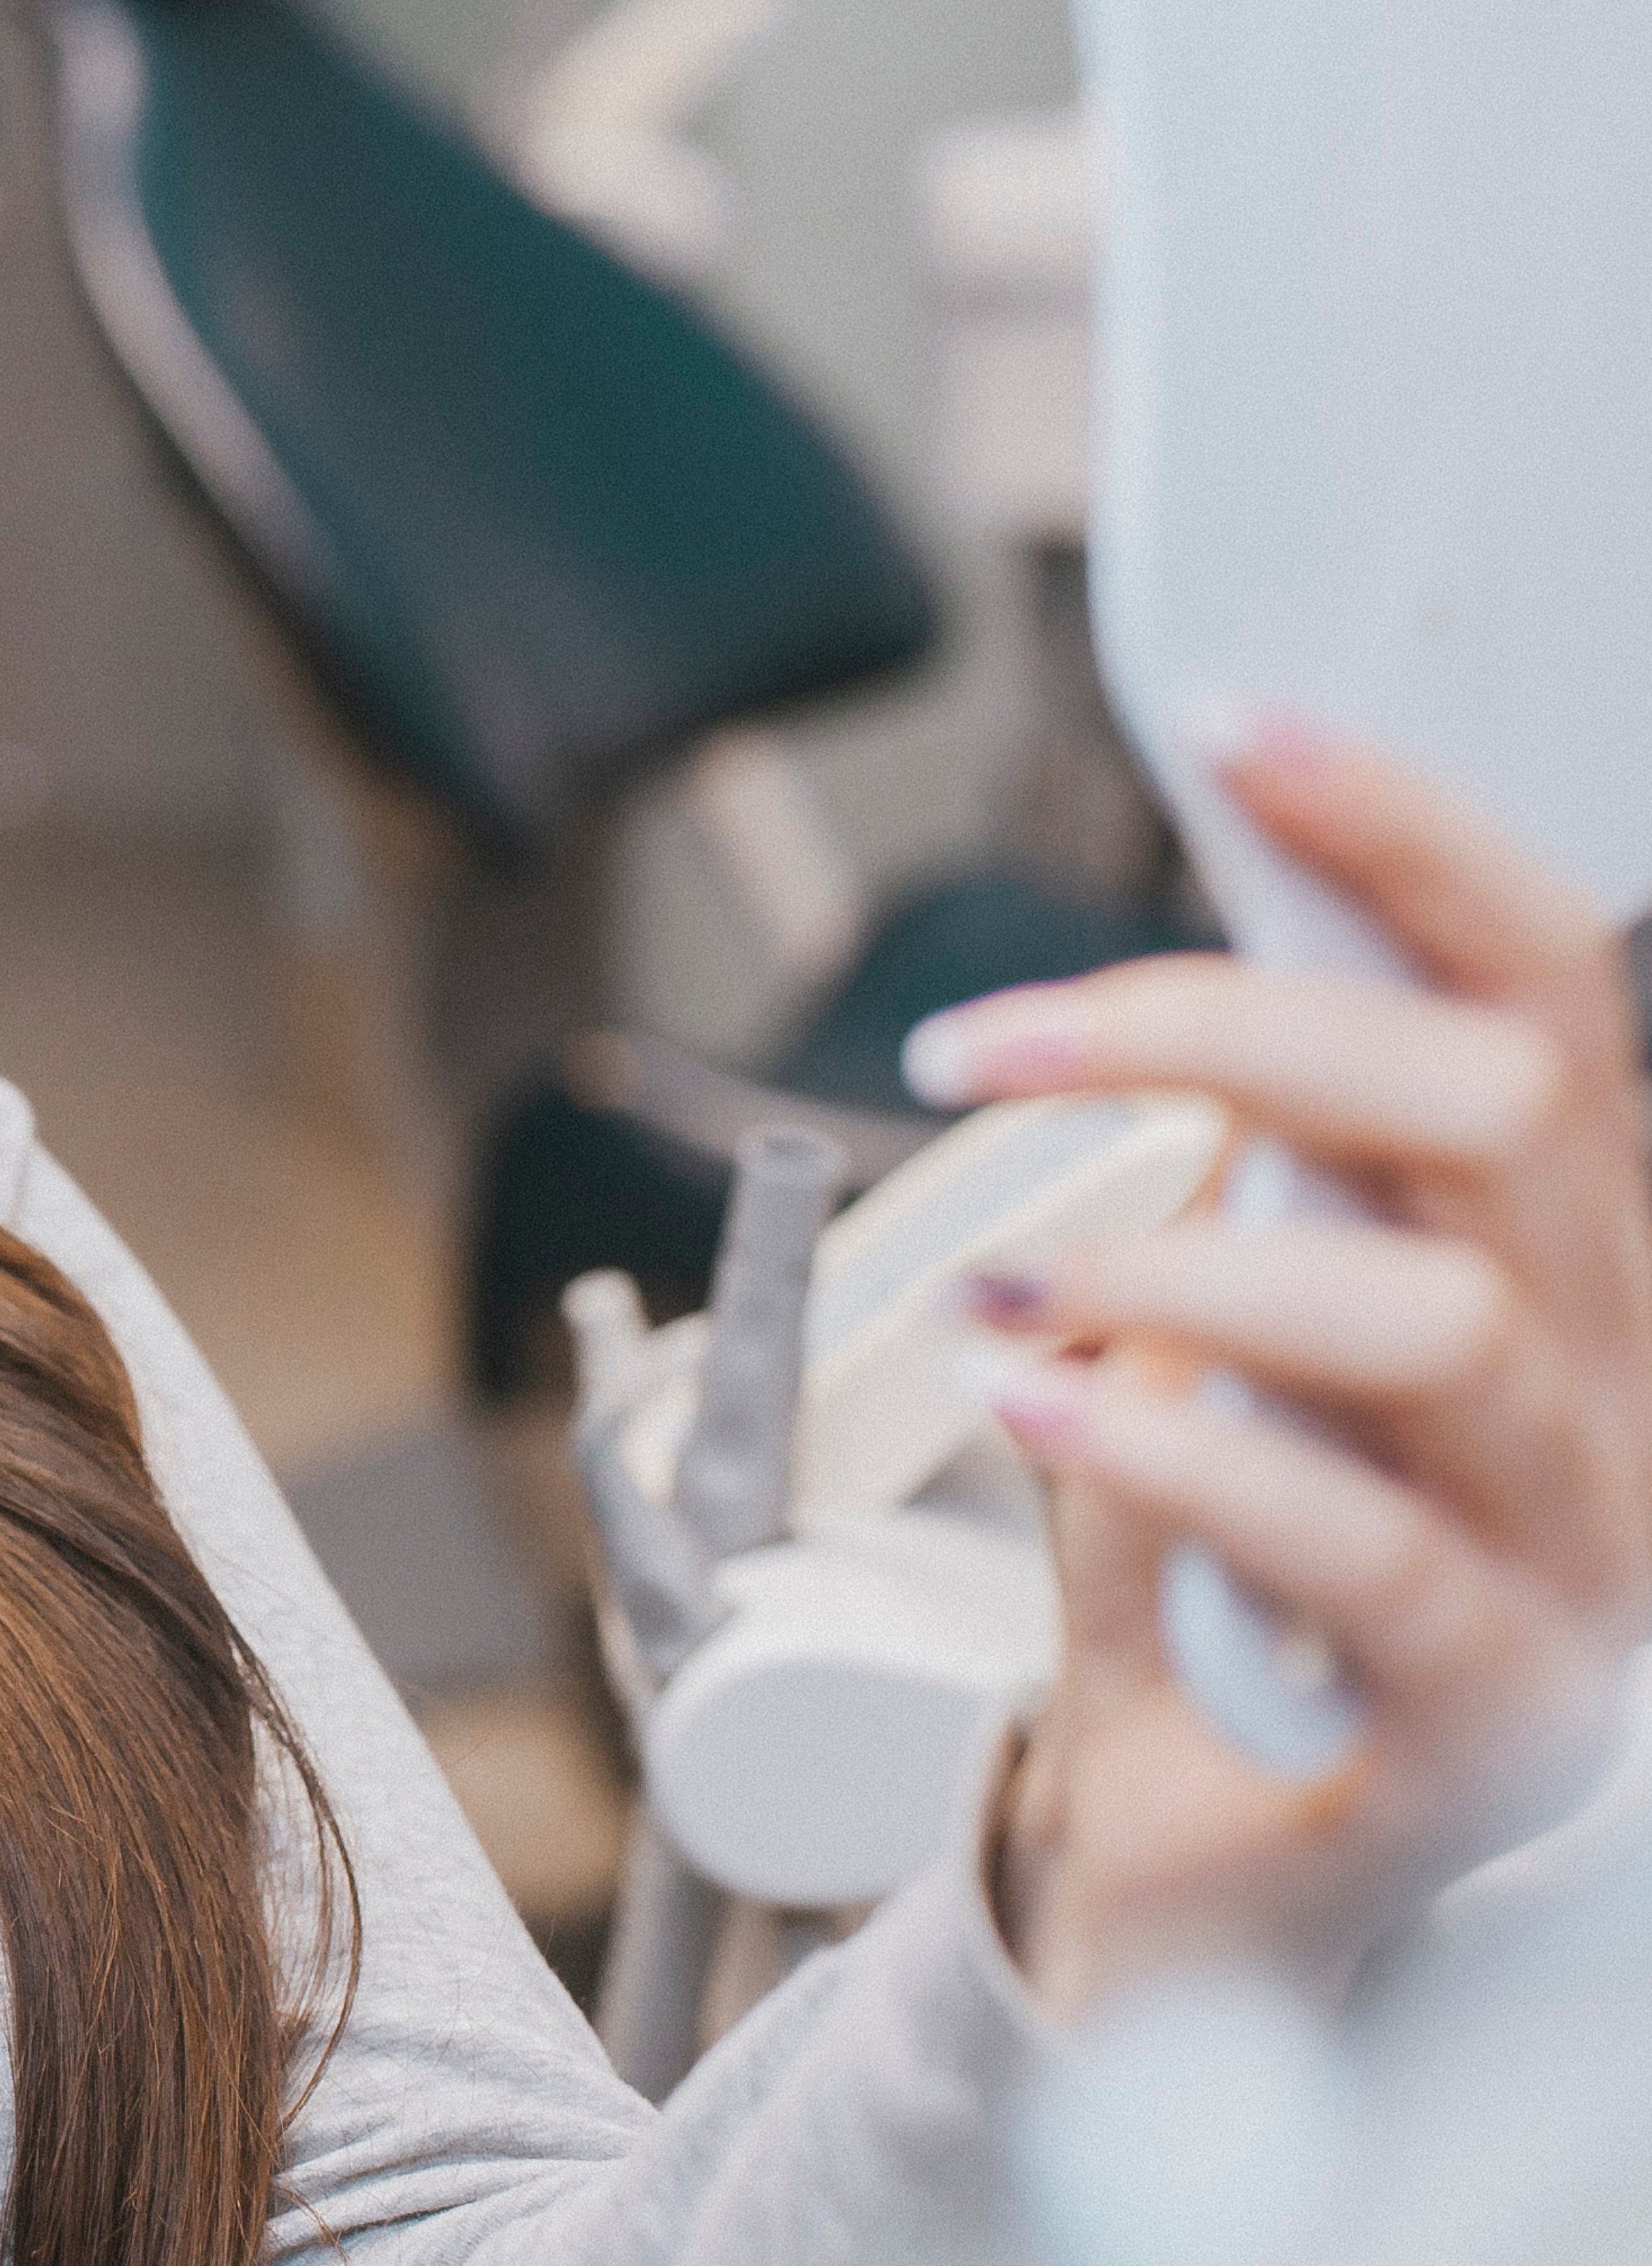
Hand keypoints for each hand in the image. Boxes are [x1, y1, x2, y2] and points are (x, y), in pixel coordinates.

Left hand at [913, 718, 1651, 2016]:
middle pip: (1491, 1110)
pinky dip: (1170, 1451)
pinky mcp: (1497, 1711)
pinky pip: (1360, 1545)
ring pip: (1441, 1321)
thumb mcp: (1196, 1327)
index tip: (1238, 730)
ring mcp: (1576, 1549)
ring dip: (1174, 1258)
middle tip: (985, 1044)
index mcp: (1553, 1249)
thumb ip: (1198, 1174)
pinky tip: (1037, 1406)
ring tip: (998, 1279)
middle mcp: (1603, 1372)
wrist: (1221, 1844)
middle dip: (1224, 1031)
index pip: (1542, 987)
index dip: (1408, 839)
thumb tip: (1115, 1005)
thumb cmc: (1224, 1564)